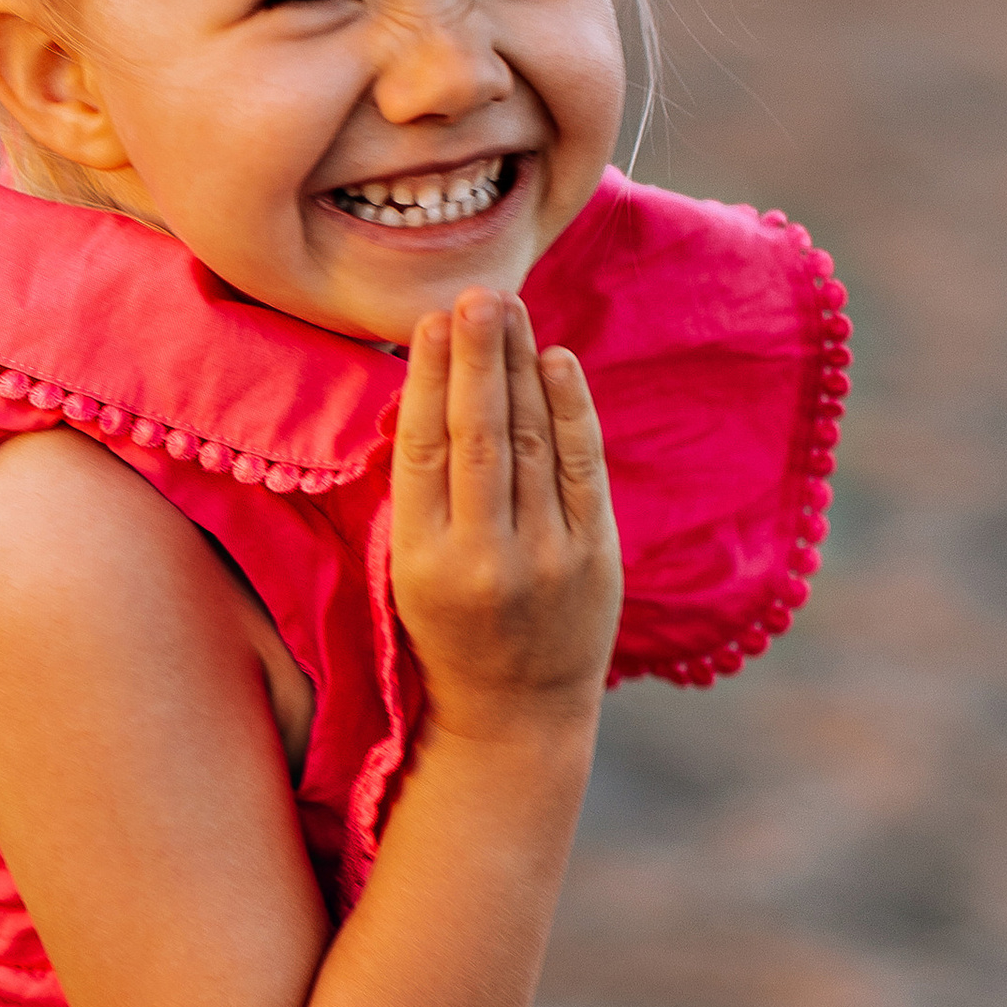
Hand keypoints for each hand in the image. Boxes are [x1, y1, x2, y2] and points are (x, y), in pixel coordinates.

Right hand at [390, 289, 620, 737]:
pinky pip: (581, 467)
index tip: (429, 322)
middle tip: (474, 294)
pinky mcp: (595, 556)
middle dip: (478, 358)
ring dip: (520, 367)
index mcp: (423, 560)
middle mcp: (485, 557)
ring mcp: (547, 558)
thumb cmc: (450, 628)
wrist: (517, 712)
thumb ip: (419, 493)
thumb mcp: (411, 570)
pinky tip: (557, 361)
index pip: (423, 449)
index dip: (428, 380)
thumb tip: (430, 387)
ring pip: (530, 442)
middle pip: (480, 436)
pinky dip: (570, 409)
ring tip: (508, 309)